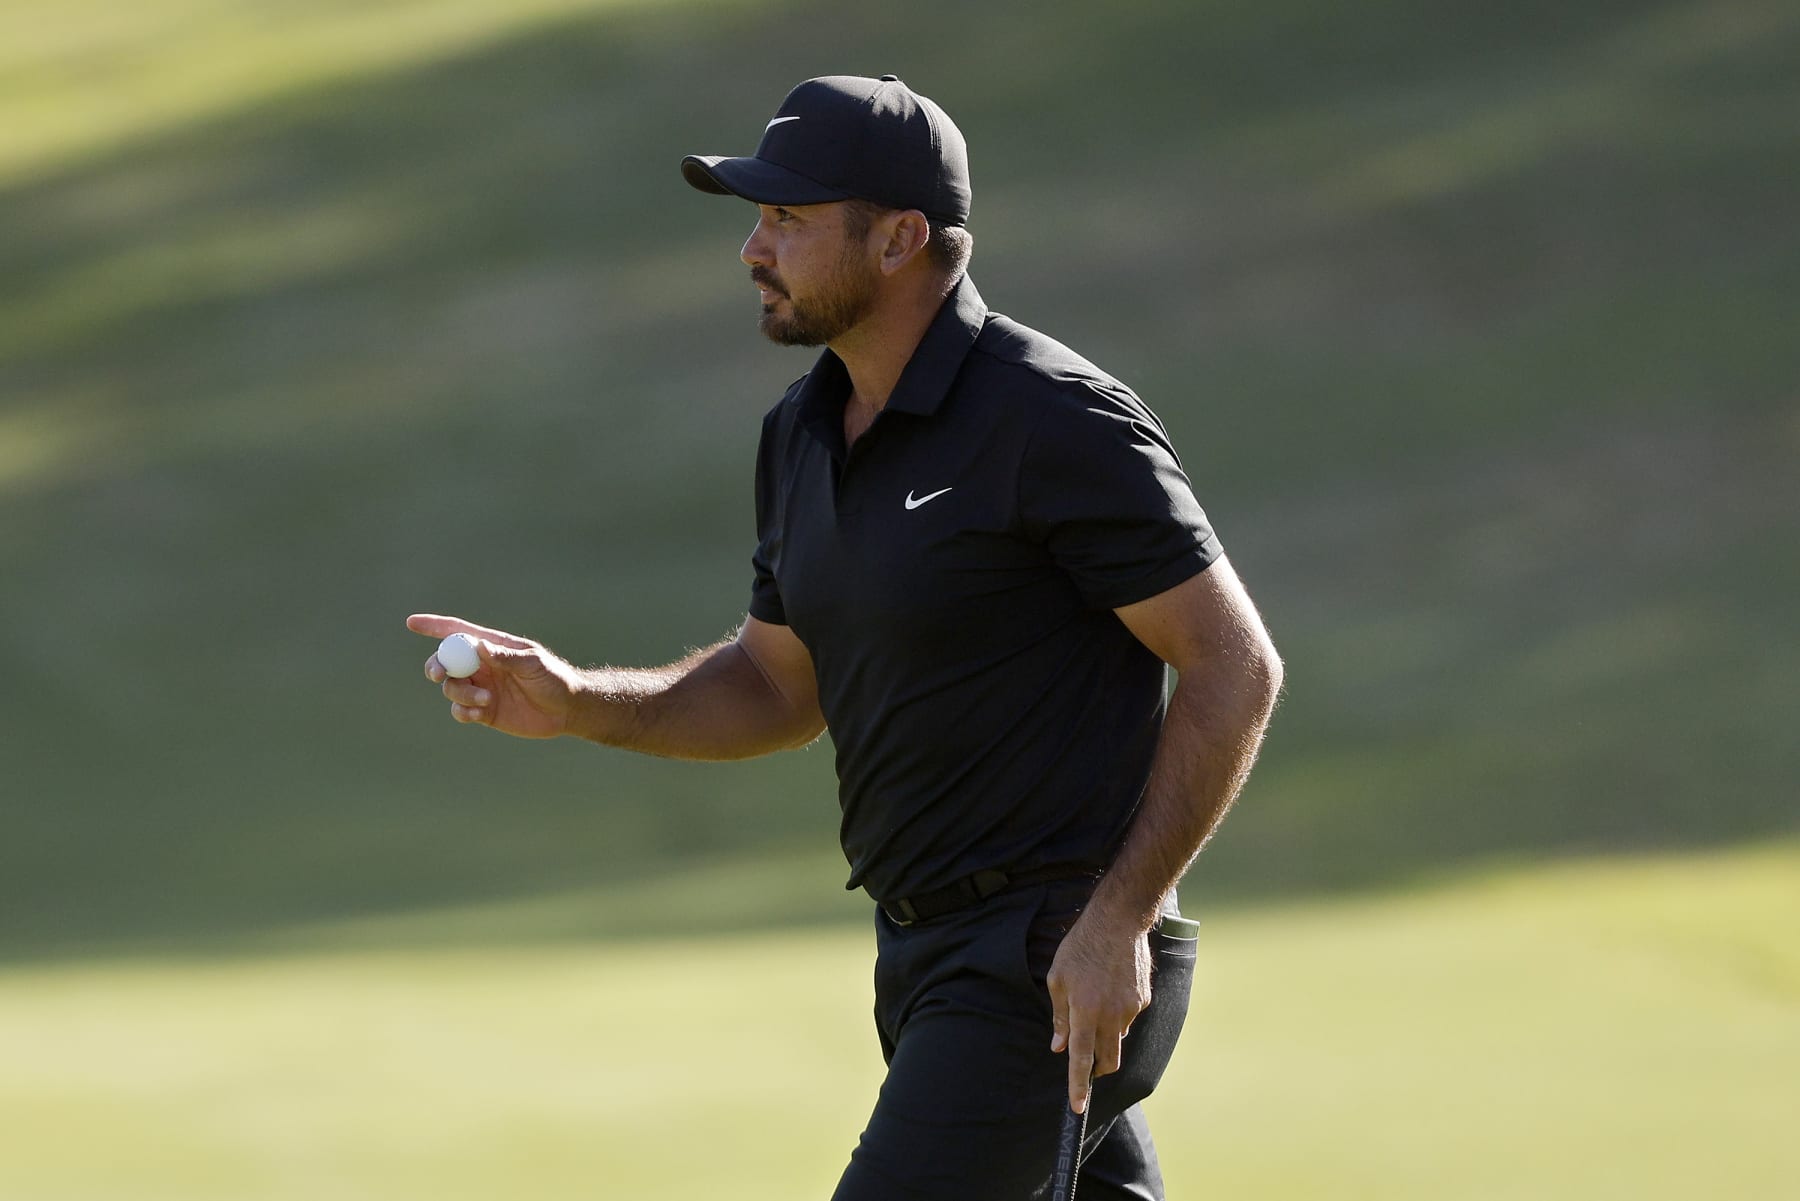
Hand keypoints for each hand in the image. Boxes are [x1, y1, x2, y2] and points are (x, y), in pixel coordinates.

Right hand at [406, 613, 580, 738]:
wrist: (566, 710)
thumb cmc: (553, 678)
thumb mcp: (533, 663)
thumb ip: (505, 656)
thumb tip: (478, 646)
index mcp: (492, 647)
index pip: (458, 633)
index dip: (434, 627)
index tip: (411, 622)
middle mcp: (482, 666)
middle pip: (445, 662)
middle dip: (437, 666)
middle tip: (441, 675)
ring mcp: (481, 688)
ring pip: (451, 688)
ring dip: (461, 694)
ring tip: (486, 700)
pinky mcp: (483, 711)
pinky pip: (459, 710)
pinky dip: (462, 711)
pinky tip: (477, 714)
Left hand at [1046, 906, 1151, 1113]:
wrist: (1119, 922)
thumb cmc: (1081, 947)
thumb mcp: (1058, 978)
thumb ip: (1060, 1016)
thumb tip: (1058, 1046)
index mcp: (1085, 1012)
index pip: (1080, 1059)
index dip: (1078, 1086)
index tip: (1078, 1107)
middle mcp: (1110, 1016)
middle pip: (1108, 1060)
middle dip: (1099, 1069)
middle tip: (1088, 1064)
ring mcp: (1130, 1009)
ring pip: (1117, 1037)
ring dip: (1106, 1033)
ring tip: (1095, 1000)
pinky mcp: (1143, 1000)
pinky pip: (1128, 1017)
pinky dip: (1118, 1013)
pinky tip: (1111, 987)